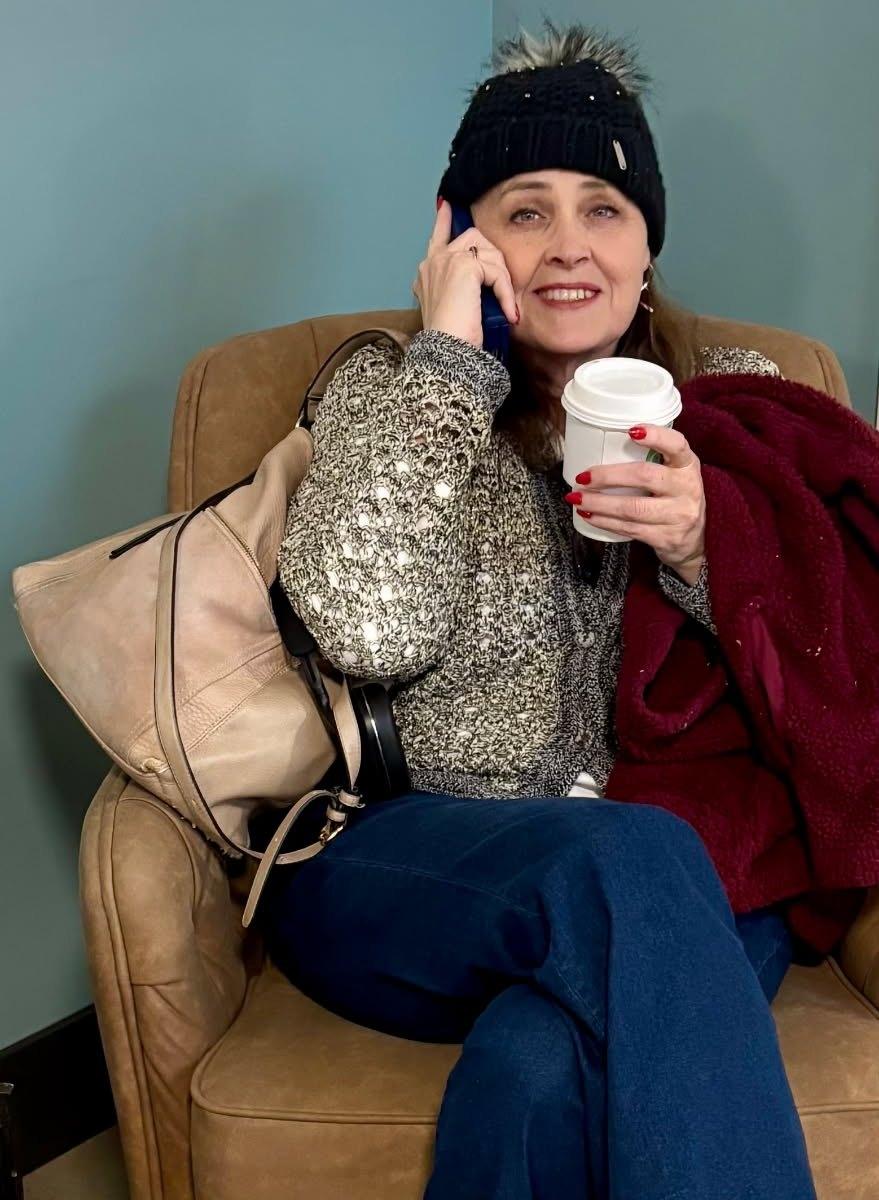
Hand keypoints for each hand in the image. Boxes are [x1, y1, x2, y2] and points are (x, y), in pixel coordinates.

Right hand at [412, 199, 519, 350]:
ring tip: (505, 307)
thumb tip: (483, 282)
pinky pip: (496, 271)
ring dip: (502, 280)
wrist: (447, 350)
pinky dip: (505, 292)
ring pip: (488, 252)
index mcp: (427, 272)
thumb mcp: (457, 309)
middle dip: (493, 258)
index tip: (446, 205)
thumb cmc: (452, 339)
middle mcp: (433, 262)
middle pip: (472, 238)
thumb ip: (463, 289)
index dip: (443, 221)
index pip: (437, 238)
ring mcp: (447, 261)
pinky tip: (507, 312)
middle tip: (502, 284)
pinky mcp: (464, 266)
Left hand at [564, 425, 706, 580]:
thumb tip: (604, 445)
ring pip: (632, 508)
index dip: (656, 436)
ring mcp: (678, 516)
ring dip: (599, 503)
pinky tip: (589, 515)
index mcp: (688, 466)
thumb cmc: (676, 498)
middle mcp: (687, 489)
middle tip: (583, 477)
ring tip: (577, 498)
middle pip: (645, 476)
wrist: (695, 540)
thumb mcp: (675, 474)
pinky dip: (604, 521)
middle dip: (608, 476)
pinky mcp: (666, 538)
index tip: (631, 431)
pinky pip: (629, 529)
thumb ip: (653, 459)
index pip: (677, 445)